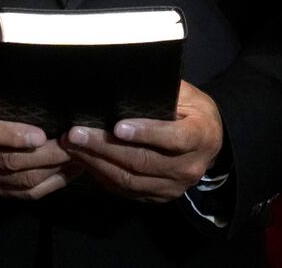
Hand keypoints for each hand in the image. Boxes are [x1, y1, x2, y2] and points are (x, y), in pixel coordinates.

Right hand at [0, 85, 80, 199]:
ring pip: (20, 181)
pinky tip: (71, 170)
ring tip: (79, 155)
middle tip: (74, 144)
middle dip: (45, 155)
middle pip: (8, 161)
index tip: (40, 134)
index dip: (12, 135)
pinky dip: (51, 183)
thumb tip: (13, 50)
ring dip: (53, 170)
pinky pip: (25, 194)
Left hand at [60, 80, 223, 202]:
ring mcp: (174, 187)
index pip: (174, 138)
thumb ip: (163, 92)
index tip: (117, 127)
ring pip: (131, 179)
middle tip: (77, 134)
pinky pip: (126, 190)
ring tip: (72, 146)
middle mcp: (191, 167)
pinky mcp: (159, 196)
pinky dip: (102, 175)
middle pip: (144, 161)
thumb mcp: (187, 94)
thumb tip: (124, 84)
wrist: (209, 141)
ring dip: (97, 162)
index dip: (146, 133)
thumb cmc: (193, 110)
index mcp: (202, 136)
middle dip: (105, 147)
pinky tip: (85, 160)